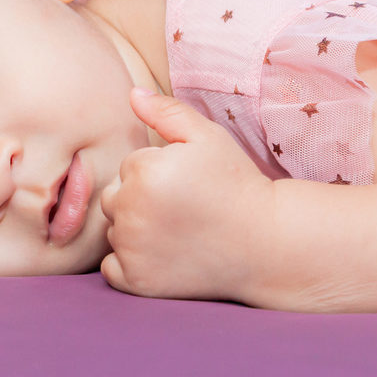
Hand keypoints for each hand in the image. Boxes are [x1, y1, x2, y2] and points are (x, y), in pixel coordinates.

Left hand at [100, 87, 274, 303]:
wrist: (265, 245)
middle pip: (114, 199)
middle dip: (140, 201)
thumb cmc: (236, 185)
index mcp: (143, 173)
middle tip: (182, 211)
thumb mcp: (207, 138)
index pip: (129, 167)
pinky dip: (130, 264)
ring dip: (135, 231)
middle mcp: (131, 211)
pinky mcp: (136, 282)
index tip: (187, 186)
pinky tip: (164, 257)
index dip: (159, 174)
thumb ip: (166, 111)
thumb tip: (132, 94)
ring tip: (179, 233)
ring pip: (114, 231)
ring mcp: (131, 250)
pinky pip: (112, 268)